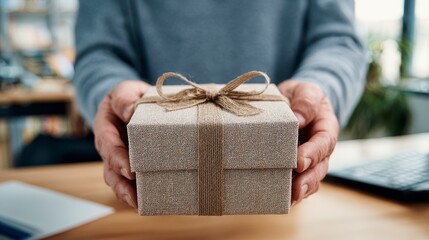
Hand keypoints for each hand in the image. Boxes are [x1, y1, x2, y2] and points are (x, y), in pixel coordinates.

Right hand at [93, 80, 149, 208]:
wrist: (132, 103)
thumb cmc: (130, 97)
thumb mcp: (126, 90)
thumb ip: (126, 98)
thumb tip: (132, 112)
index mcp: (105, 126)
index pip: (108, 143)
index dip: (117, 157)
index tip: (129, 169)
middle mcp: (109, 146)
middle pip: (110, 167)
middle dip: (121, 182)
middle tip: (134, 194)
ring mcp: (118, 158)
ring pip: (116, 180)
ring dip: (126, 193)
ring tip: (139, 205)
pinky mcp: (130, 166)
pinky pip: (129, 182)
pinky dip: (135, 193)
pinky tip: (146, 203)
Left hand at [277, 80, 338, 204]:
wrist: (294, 101)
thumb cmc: (301, 96)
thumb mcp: (306, 91)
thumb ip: (305, 102)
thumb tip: (297, 120)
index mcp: (326, 127)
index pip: (323, 142)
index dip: (313, 154)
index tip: (299, 162)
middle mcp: (320, 147)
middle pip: (320, 167)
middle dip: (308, 179)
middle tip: (296, 189)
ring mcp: (310, 159)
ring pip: (311, 178)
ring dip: (302, 189)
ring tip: (290, 198)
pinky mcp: (296, 167)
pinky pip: (298, 181)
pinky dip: (292, 191)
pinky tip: (283, 200)